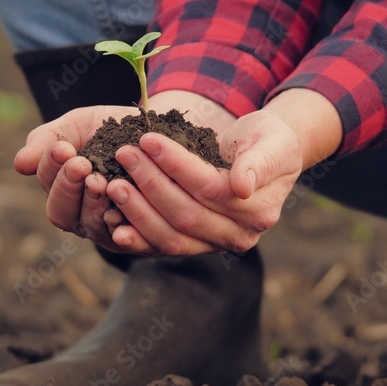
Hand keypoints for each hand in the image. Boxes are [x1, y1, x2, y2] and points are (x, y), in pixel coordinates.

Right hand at [14, 91, 235, 251]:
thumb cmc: (114, 129)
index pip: (48, 188)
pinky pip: (128, 241)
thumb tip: (19, 164)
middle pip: (62, 214)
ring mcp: (111, 231)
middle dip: (68, 188)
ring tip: (101, 180)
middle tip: (80, 163)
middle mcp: (83, 216)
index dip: (52, 170)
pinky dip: (122, 229)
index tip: (63, 148)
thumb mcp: (79, 125)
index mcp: (64, 192)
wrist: (164, 132)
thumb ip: (49, 140)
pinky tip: (119, 211)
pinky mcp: (141, 240)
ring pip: (92, 227)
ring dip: (93, 204)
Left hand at [106, 88, 341, 254]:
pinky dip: (137, 237)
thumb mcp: (273, 142)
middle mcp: (239, 236)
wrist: (263, 154)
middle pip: (186, 215)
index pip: (210, 188)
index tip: (147, 138)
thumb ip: (260, 162)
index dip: (177, 165)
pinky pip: (161, 247)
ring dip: (137, 211)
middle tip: (123, 154)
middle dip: (150, 183)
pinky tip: (113, 223)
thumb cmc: (268, 141)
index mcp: (259, 210)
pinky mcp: (194, 246)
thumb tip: (242, 187)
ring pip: (171, 236)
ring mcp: (215, 245)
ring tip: (112, 183)